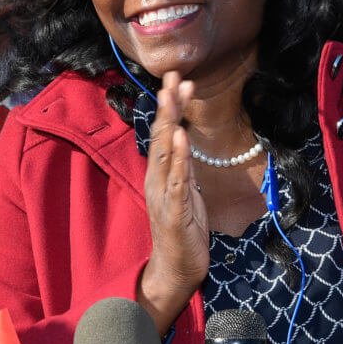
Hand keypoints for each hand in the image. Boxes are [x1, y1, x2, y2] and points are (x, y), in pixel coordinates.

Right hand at [138, 71, 207, 331]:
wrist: (176, 269)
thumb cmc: (182, 231)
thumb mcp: (186, 192)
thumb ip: (183, 166)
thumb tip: (184, 140)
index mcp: (160, 174)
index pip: (164, 133)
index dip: (170, 106)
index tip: (178, 79)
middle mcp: (157, 179)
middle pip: (161, 135)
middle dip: (168, 104)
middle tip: (174, 75)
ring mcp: (163, 194)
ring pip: (165, 152)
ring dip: (171, 122)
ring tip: (174, 96)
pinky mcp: (173, 210)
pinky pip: (176, 180)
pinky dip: (179, 158)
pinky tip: (182, 138)